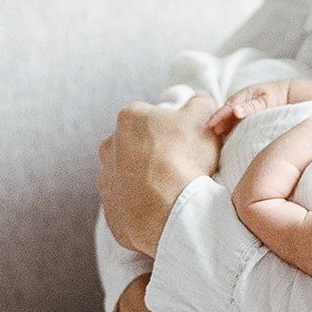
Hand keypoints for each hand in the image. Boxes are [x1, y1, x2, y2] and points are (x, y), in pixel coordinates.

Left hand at [98, 93, 219, 256]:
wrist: (171, 212)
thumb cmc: (186, 159)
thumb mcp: (204, 119)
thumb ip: (200, 102)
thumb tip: (199, 99)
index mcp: (130, 117)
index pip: (150, 117)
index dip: (170, 128)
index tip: (183, 141)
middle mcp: (110, 145)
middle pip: (135, 144)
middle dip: (153, 152)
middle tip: (178, 165)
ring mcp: (106, 177)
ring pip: (127, 173)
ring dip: (144, 177)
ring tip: (169, 189)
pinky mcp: (109, 207)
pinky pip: (126, 201)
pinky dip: (140, 202)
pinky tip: (160, 206)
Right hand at [207, 81, 287, 135]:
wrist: (292, 96)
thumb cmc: (278, 96)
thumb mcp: (265, 100)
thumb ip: (251, 106)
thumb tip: (236, 111)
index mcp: (246, 94)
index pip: (229, 106)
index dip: (219, 115)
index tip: (210, 125)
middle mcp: (244, 100)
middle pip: (228, 111)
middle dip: (219, 121)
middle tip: (212, 131)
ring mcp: (247, 107)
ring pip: (232, 117)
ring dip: (225, 125)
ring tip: (218, 135)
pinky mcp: (251, 115)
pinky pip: (239, 121)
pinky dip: (233, 127)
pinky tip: (231, 135)